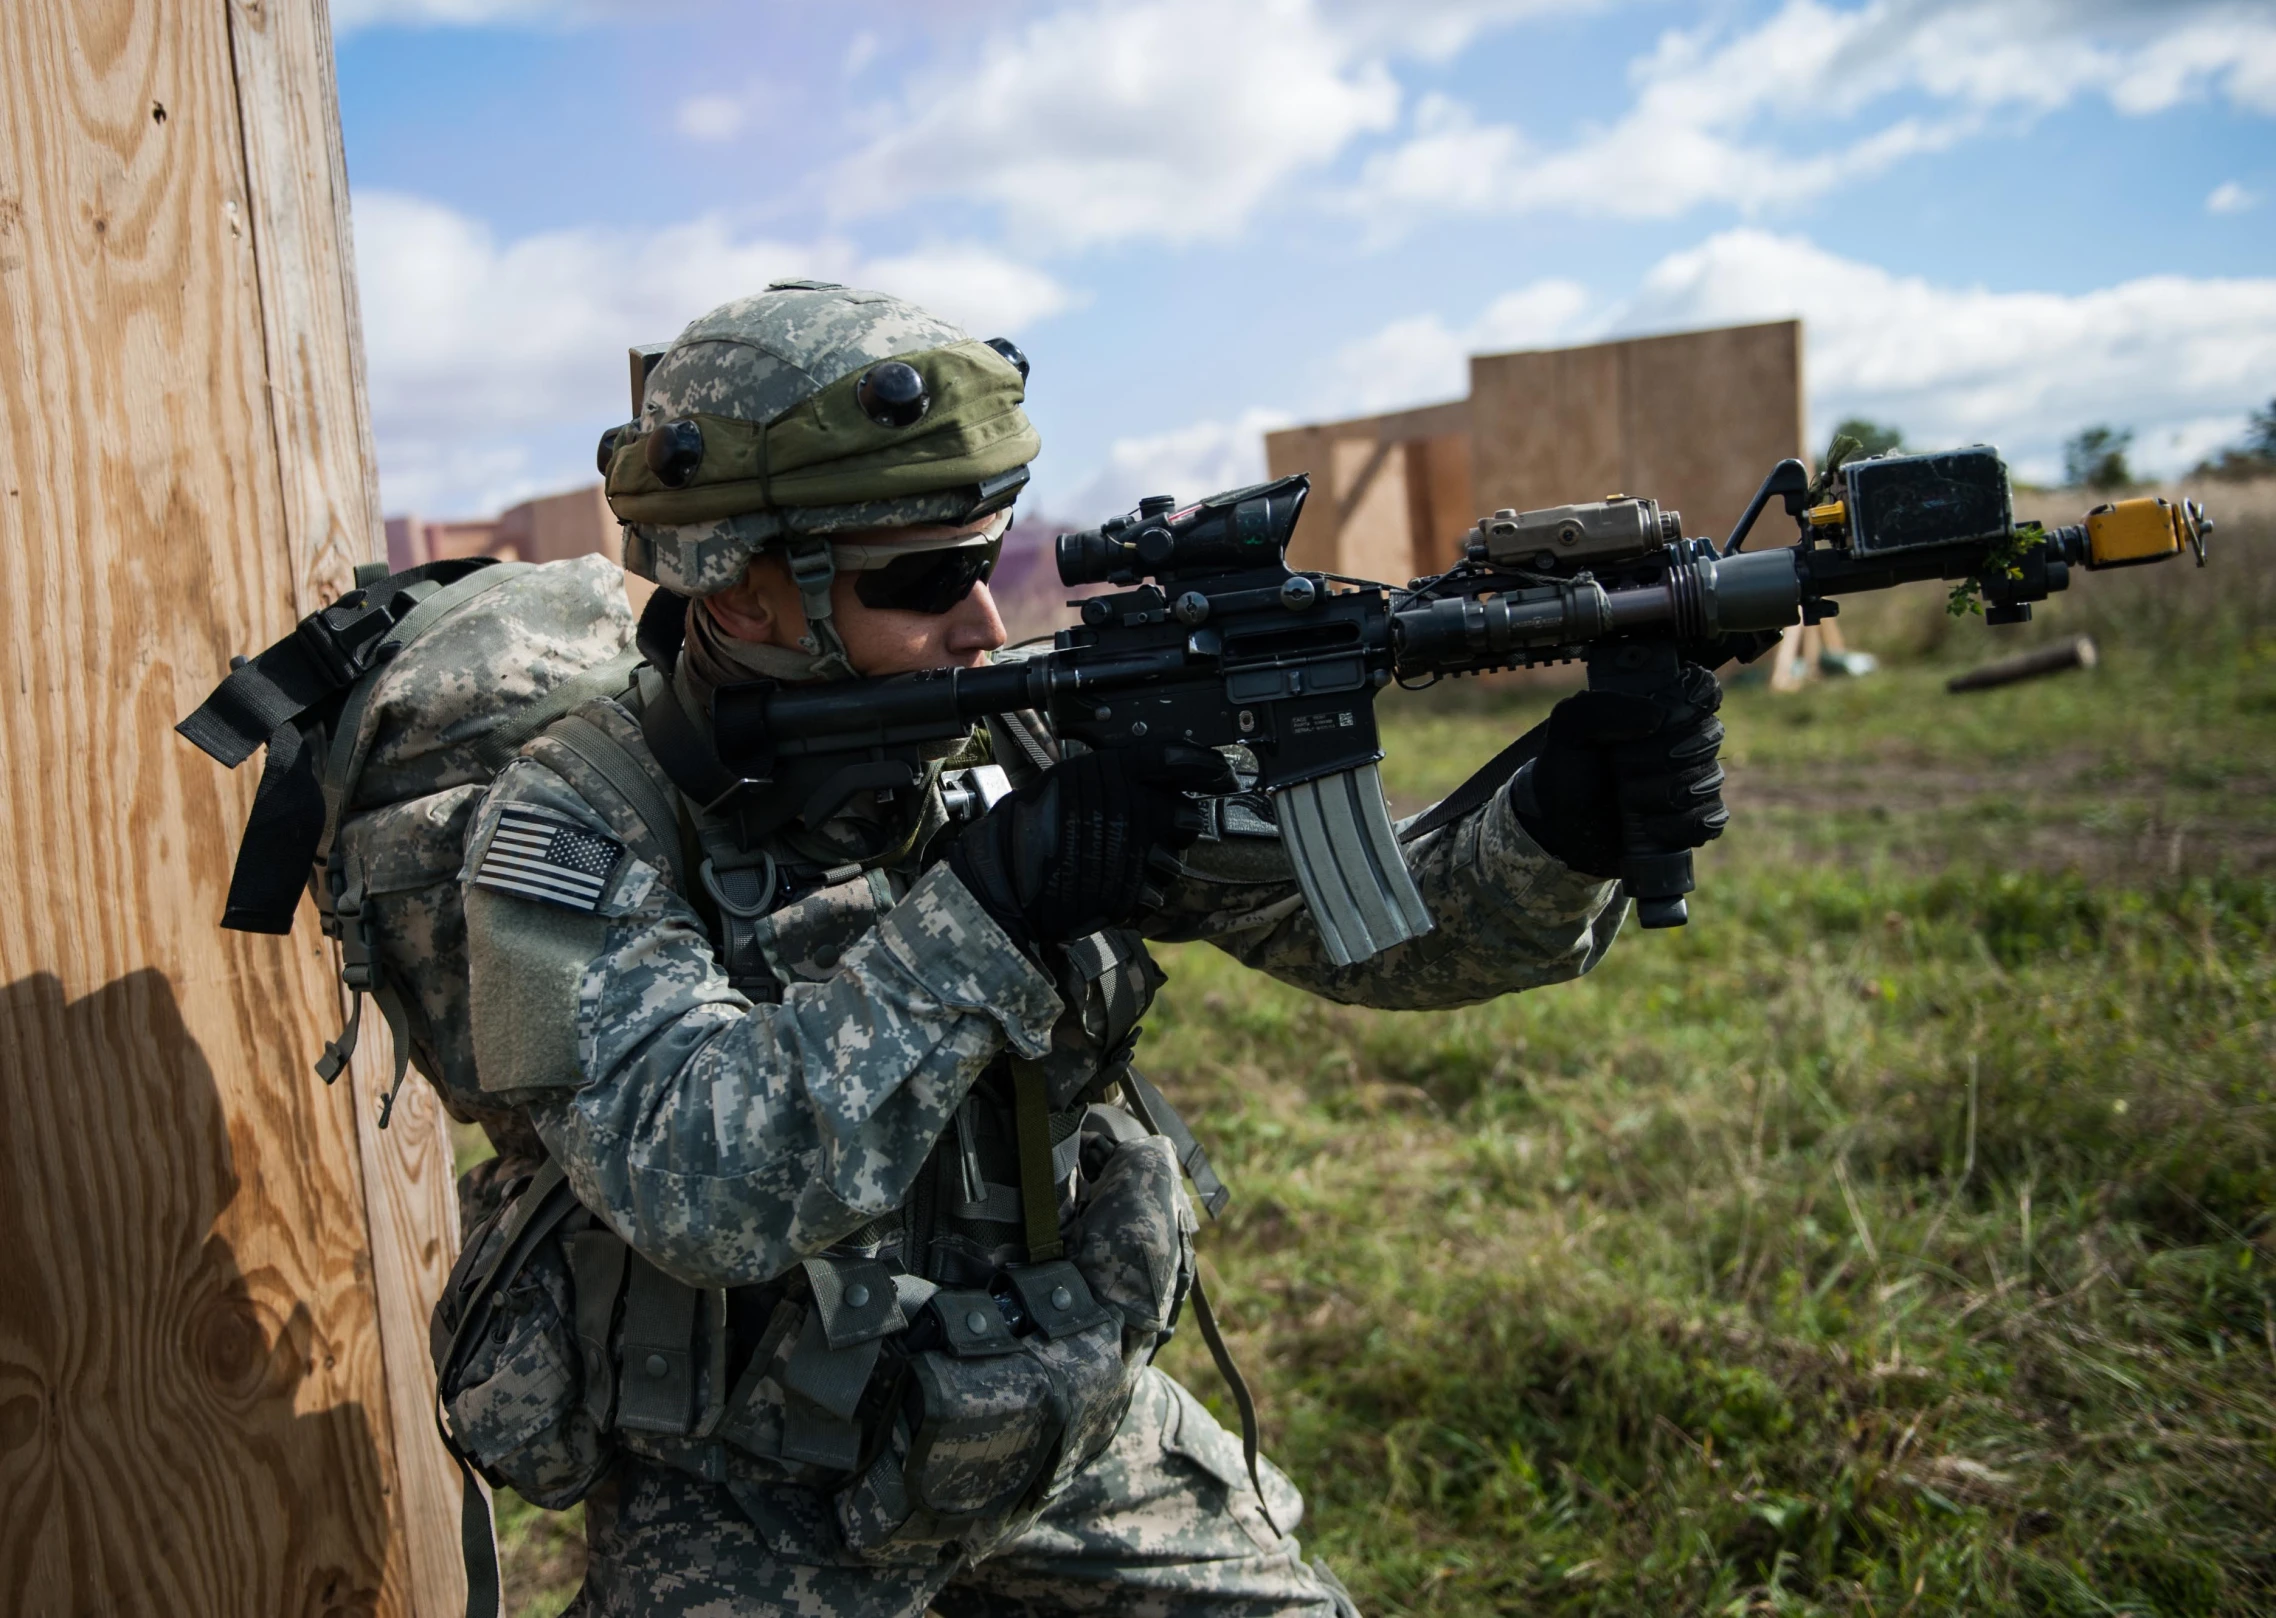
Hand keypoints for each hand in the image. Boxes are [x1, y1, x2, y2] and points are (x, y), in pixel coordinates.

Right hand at [948, 741, 1238, 946]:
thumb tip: (1158, 776)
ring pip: (1174, 857)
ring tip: (1122, 861)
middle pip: (1186, 814)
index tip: (1223, 774)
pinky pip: (1155, 890)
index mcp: (1115, 771)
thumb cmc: (1031, 824)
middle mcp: (1134, 807)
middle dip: (1177, 824)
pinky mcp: (1133, 889)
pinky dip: (1140, 889)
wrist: (1008, 877)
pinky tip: (1113, 883)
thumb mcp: (1068, 778)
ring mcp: (1137, 851)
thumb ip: (1114, 775)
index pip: (1178, 759)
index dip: (1207, 766)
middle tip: (1155, 829)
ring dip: (1158, 860)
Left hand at [1515, 663, 1728, 879]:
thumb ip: (1602, 707)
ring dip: (1660, 794)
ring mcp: (1693, 784)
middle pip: (1706, 738)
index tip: (1657, 721)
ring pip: (1706, 781)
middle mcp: (1684, 742)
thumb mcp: (1568, 727)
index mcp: (1658, 710)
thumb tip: (1657, 716)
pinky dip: (1676, 826)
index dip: (1688, 705)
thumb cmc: (1567, 772)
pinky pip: (1710, 820)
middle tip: (1620, 767)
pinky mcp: (1694, 823)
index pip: (1703, 691)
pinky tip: (1649, 827)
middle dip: (1658, 757)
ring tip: (1626, 800)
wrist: (1557, 828)